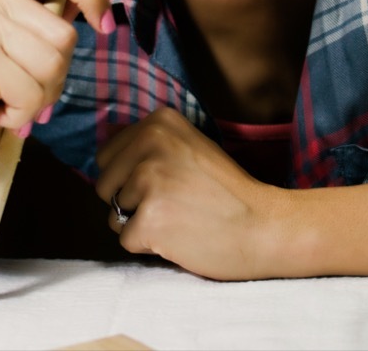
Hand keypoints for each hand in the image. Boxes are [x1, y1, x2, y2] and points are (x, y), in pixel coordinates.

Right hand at [0, 0, 113, 182]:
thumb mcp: (20, 52)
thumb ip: (48, 29)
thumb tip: (96, 16)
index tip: (103, 25)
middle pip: (65, 36)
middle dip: (54, 77)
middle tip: (17, 90)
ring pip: (53, 66)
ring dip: (36, 99)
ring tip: (1, 100)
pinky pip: (31, 93)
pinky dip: (19, 114)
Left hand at [95, 108, 279, 280]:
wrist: (265, 226)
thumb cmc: (228, 193)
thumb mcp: (190, 147)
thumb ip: (150, 145)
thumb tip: (102, 155)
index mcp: (158, 122)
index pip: (106, 156)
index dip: (130, 177)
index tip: (168, 183)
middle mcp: (150, 143)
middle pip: (104, 184)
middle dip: (131, 201)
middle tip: (175, 202)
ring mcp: (148, 181)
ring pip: (113, 214)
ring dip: (142, 223)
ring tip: (181, 217)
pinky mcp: (149, 218)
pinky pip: (126, 240)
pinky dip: (149, 246)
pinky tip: (180, 235)